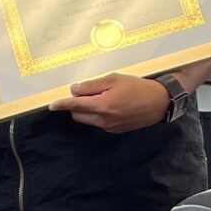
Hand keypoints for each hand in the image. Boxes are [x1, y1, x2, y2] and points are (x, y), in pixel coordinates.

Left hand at [50, 72, 171, 131]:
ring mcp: (109, 127)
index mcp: (101, 105)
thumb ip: (92, 85)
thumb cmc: (138, 88)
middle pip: (78, 115)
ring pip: (87, 120)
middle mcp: (103, 120)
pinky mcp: (115, 130)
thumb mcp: (114, 79)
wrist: (159, 103)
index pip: (74, 105)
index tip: (52, 105)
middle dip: (76, 105)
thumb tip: (75, 90)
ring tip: (102, 97)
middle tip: (86, 92)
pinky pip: (99, 123)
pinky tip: (110, 105)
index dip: (61, 104)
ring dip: (86, 110)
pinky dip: (97, 115)